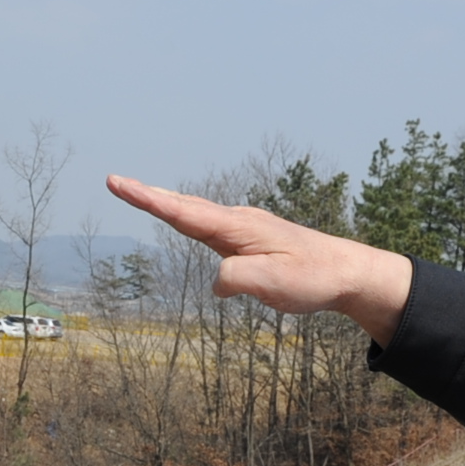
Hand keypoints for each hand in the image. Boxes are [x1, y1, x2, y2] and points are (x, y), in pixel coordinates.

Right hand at [106, 176, 416, 344]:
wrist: (348, 270)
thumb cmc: (314, 277)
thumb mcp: (274, 283)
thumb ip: (238, 277)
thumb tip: (215, 282)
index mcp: (238, 228)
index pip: (183, 212)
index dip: (147, 199)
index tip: (119, 183)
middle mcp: (238, 221)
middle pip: (184, 206)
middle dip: (148, 195)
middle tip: (115, 182)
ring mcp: (244, 228)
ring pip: (196, 213)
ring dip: (165, 203)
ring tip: (138, 194)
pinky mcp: (250, 240)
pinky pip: (210, 225)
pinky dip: (187, 216)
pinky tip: (184, 218)